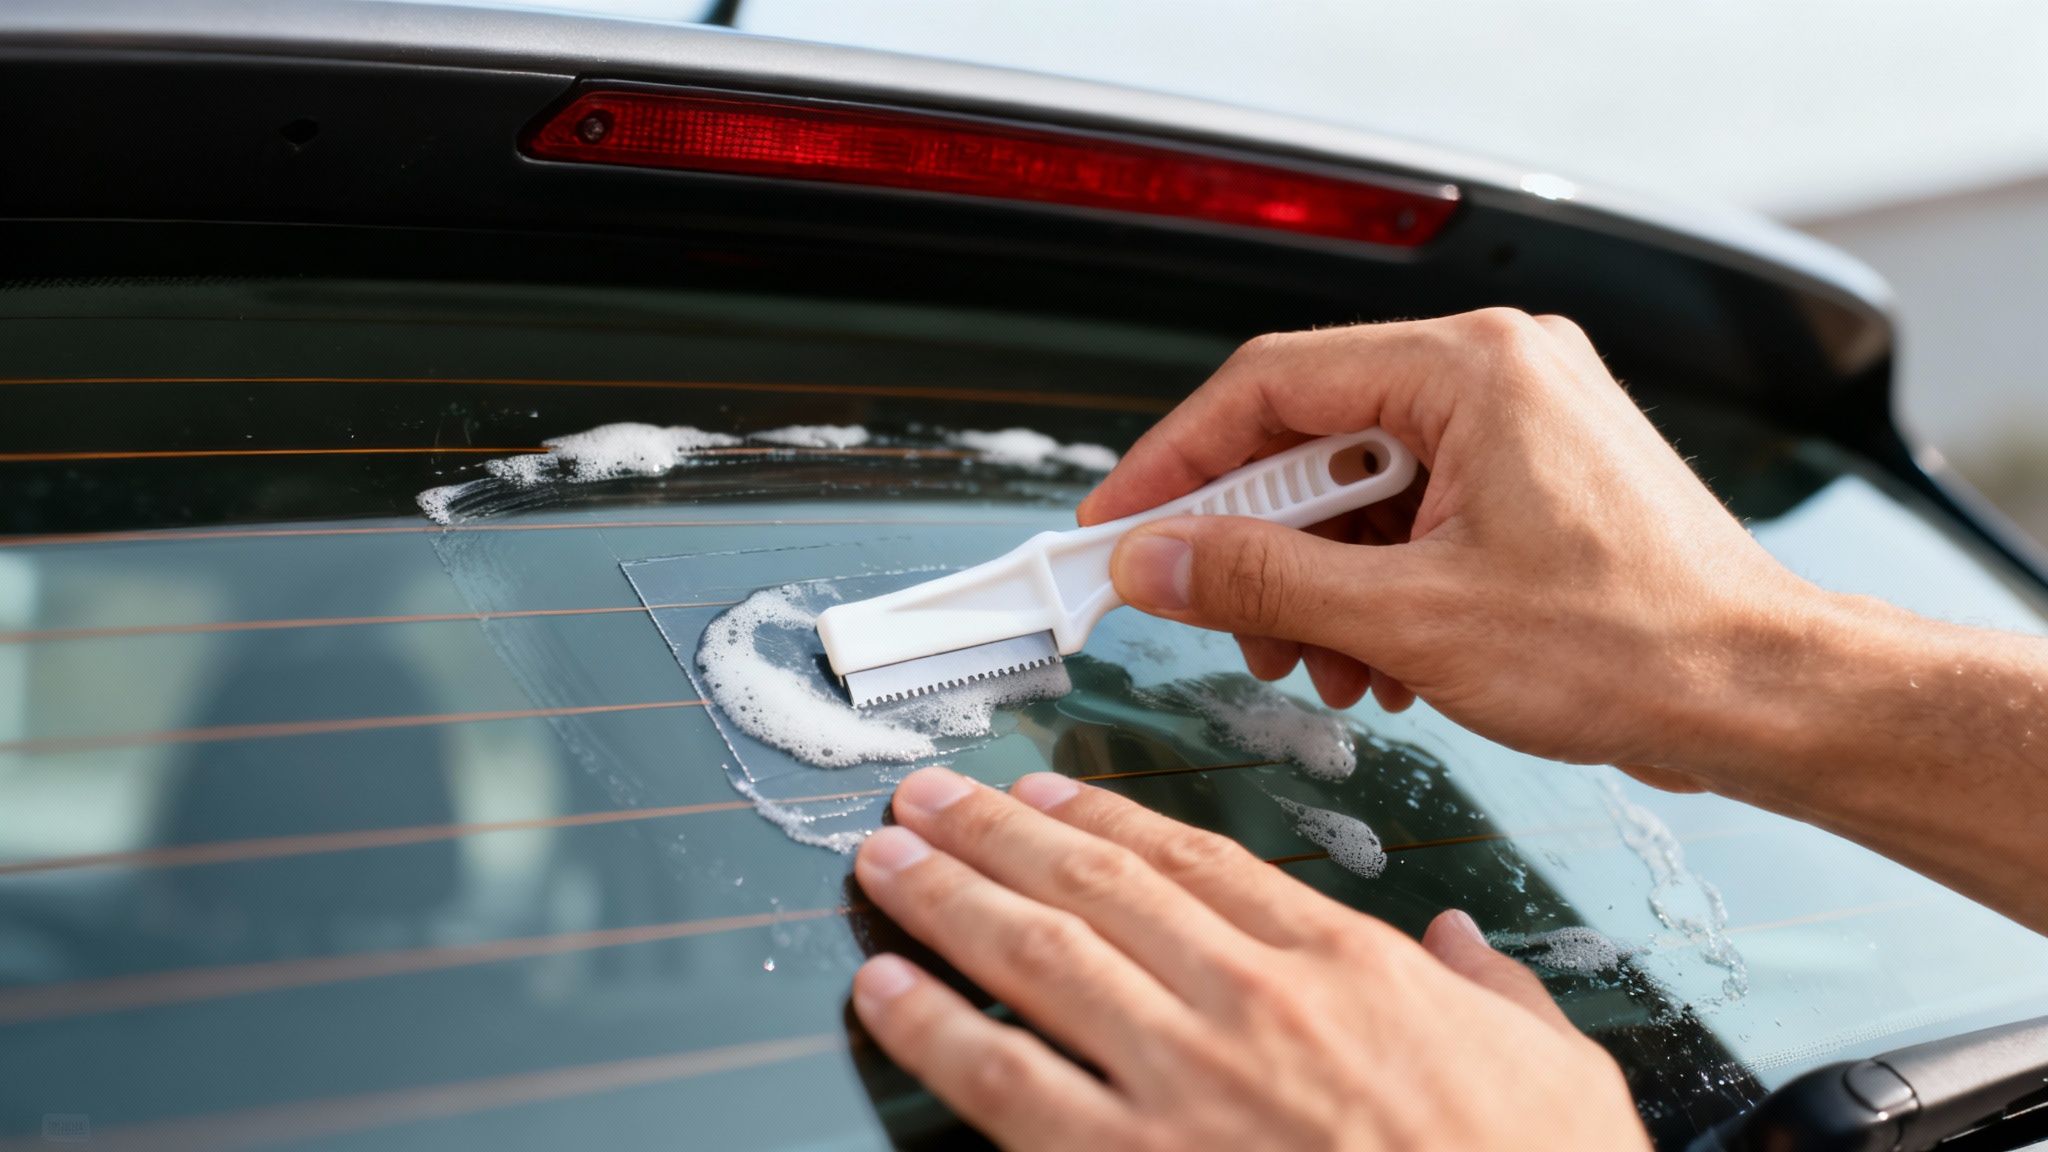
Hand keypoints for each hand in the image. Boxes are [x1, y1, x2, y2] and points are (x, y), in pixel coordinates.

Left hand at [849, 766, 1647, 1151]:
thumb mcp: (1560, 1066)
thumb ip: (1495, 989)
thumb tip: (1460, 946)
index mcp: (1346, 963)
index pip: (1196, 857)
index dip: (1102, 810)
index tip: (1044, 787)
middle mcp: (1250, 1003)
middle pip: (1094, 884)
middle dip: (996, 830)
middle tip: (926, 797)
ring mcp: (1184, 1085)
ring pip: (1033, 957)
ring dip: (946, 898)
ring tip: (885, 860)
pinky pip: (1003, 1080)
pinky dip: (930, 1027)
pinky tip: (884, 992)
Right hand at [1079, 308, 1826, 779]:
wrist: (1765, 697)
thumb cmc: (1637, 644)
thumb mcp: (1413, 617)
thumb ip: (1262, 579)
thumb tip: (1153, 559)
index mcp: (1471, 367)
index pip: (1270, 386)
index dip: (1176, 459)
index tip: (1117, 522)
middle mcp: (1498, 373)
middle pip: (1313, 439)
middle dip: (1261, 544)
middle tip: (1220, 618)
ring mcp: (1523, 424)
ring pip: (1361, 488)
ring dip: (1320, 581)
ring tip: (1326, 664)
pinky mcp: (1537, 479)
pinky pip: (1416, 514)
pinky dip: (1379, 585)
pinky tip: (1385, 661)